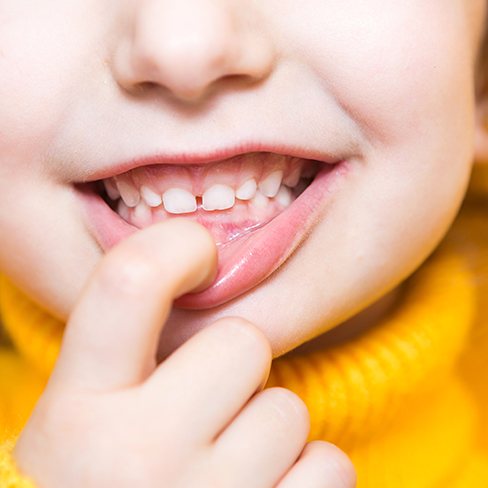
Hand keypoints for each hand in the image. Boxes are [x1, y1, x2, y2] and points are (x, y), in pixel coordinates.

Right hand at [13, 220, 355, 487]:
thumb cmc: (100, 485)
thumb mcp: (83, 421)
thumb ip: (128, 355)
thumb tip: (203, 279)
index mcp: (78, 411)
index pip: (130, 282)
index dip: (177, 247)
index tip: (202, 255)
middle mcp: (134, 456)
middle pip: (241, 342)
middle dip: (236, 369)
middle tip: (204, 414)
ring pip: (288, 411)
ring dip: (268, 434)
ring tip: (221, 472)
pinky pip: (327, 467)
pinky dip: (306, 478)